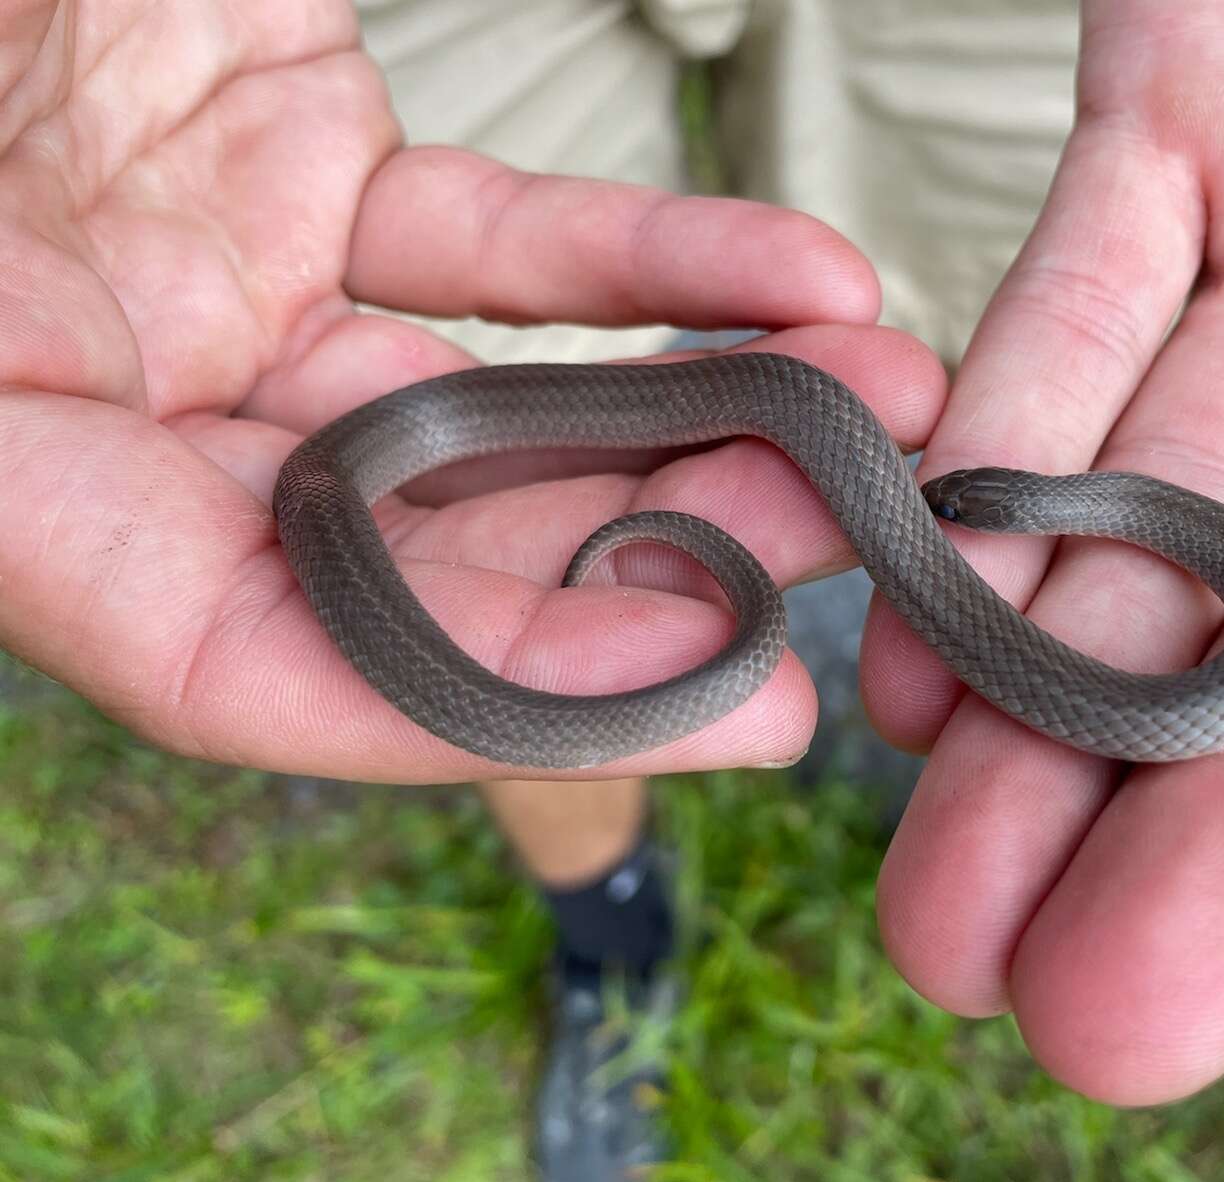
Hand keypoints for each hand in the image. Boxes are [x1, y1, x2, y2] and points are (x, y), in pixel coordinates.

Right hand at [0, 1, 940, 781]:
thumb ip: (41, 400)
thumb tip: (261, 575)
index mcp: (1, 471)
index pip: (257, 661)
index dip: (493, 699)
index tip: (728, 696)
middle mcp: (125, 423)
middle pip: (422, 553)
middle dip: (649, 559)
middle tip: (844, 530)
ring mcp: (226, 304)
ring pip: (491, 413)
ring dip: (692, 419)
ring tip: (876, 407)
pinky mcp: (304, 179)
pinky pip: (501, 250)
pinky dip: (648, 268)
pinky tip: (802, 280)